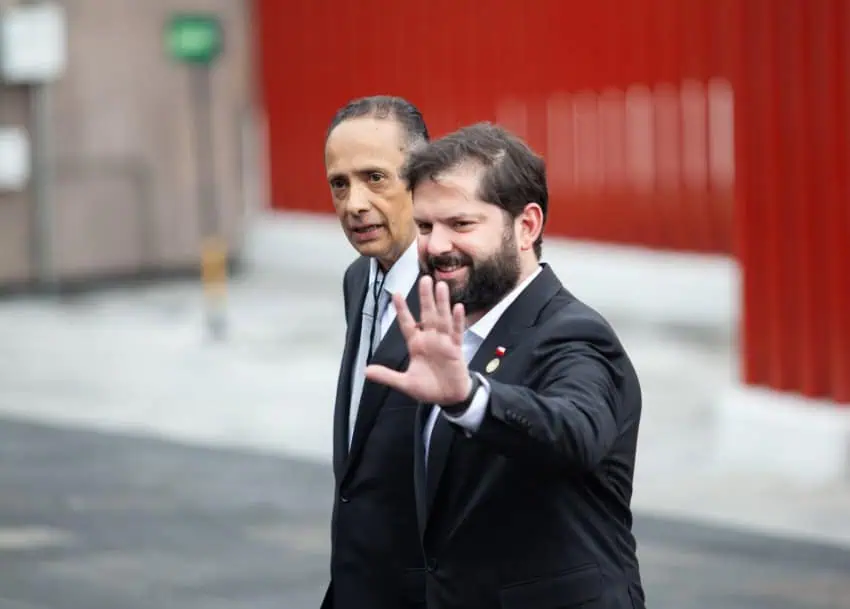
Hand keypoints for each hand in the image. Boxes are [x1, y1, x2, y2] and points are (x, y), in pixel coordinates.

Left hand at [365, 276, 471, 403]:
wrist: (449, 398)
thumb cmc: (428, 388)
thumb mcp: (405, 383)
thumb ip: (387, 376)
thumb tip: (365, 371)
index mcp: (416, 344)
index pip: (407, 323)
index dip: (402, 309)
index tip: (395, 293)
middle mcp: (429, 339)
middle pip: (427, 314)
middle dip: (425, 297)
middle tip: (424, 278)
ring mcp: (443, 342)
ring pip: (442, 318)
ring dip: (441, 303)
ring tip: (440, 286)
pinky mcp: (456, 349)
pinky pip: (456, 332)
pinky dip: (457, 321)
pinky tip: (457, 307)